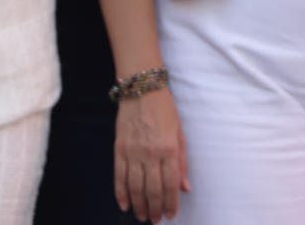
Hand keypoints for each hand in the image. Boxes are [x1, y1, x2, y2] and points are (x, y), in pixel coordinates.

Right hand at [114, 86, 188, 221]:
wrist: (141, 91)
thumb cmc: (166, 111)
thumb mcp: (180, 133)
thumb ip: (182, 162)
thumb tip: (185, 187)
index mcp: (169, 149)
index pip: (171, 183)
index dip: (171, 202)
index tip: (171, 215)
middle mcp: (150, 154)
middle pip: (152, 189)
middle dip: (155, 208)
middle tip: (156, 220)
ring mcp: (132, 153)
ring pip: (134, 187)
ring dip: (139, 205)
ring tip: (143, 217)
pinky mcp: (119, 151)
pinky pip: (119, 177)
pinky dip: (121, 194)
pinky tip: (125, 205)